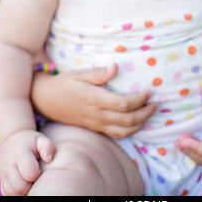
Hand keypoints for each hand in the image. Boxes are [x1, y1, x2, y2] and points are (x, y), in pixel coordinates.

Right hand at [0, 129, 55, 195]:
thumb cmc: (30, 142)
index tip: (38, 169)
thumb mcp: (40, 139)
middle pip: (19, 187)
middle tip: (34, 177)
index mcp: (21, 154)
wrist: (10, 142)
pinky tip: (21, 184)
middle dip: (29, 186)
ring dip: (22, 191)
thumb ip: (48, 147)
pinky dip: (15, 193)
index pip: (29, 173)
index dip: (36, 174)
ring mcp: (3, 174)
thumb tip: (49, 159)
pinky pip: (6, 194)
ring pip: (11, 193)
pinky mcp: (0, 181)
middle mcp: (9, 165)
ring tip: (28, 181)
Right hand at [31, 63, 157, 139]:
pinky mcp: (94, 128)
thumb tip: (116, 67)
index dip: (140, 99)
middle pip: (128, 120)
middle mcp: (97, 114)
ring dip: (140, 124)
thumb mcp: (78, 74)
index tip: (149, 91)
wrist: (45, 100)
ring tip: (150, 113)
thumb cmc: (63, 84)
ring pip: (123, 131)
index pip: (124, 104)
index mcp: (95, 99)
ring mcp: (96, 123)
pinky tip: (136, 123)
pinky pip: (115, 134)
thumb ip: (98, 73)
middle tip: (156, 104)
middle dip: (145, 113)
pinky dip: (129, 131)